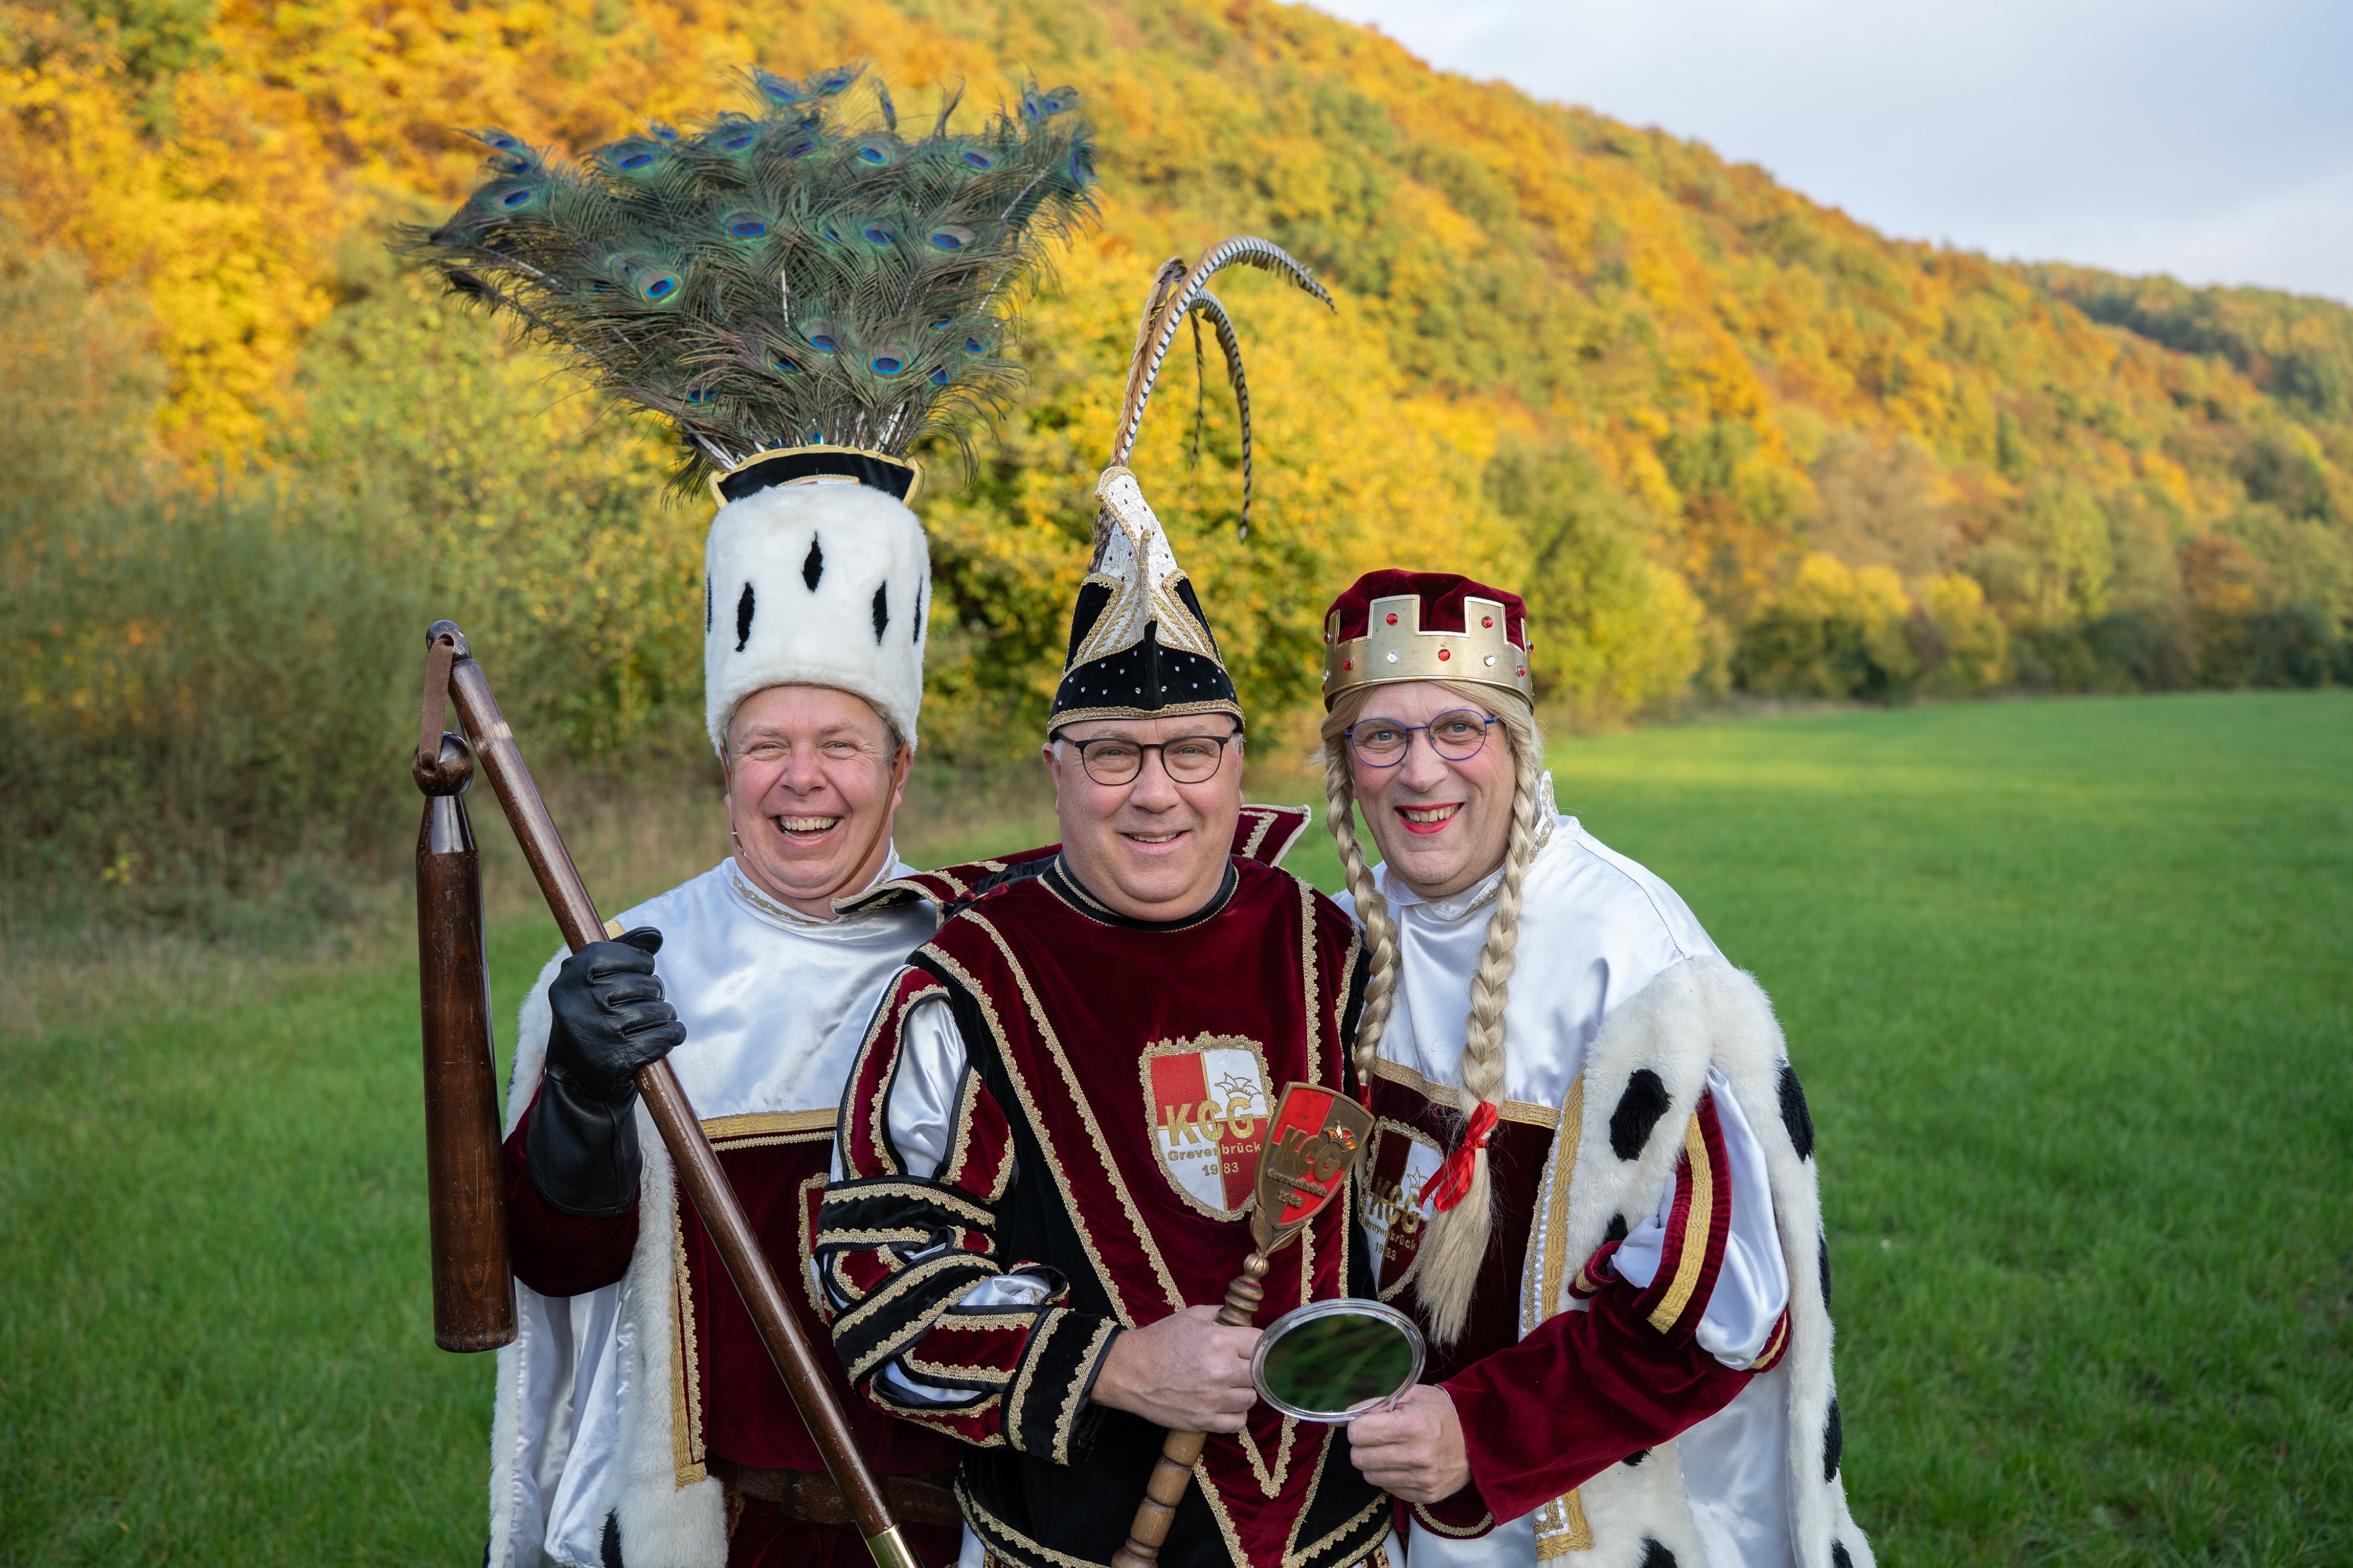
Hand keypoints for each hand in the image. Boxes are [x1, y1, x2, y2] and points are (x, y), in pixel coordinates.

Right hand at [545, 927, 685, 1102]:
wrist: (575, 1071)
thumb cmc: (592, 1012)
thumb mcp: (596, 976)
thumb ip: (625, 948)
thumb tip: (656, 935)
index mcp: (573, 972)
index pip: (636, 957)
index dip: (643, 966)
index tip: (635, 976)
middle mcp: (582, 1000)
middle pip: (650, 985)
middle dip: (654, 994)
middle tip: (641, 1004)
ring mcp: (598, 1030)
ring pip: (660, 1011)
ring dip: (664, 1017)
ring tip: (650, 1021)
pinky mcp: (616, 1058)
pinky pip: (665, 1037)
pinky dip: (672, 1036)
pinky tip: (664, 1038)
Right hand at [1088, 1306, 1258, 1432]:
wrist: (1130, 1372)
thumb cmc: (1159, 1341)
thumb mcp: (1190, 1316)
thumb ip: (1220, 1315)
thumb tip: (1241, 1319)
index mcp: (1221, 1341)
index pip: (1262, 1344)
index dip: (1259, 1344)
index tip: (1251, 1347)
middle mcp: (1222, 1371)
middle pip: (1260, 1374)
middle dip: (1252, 1368)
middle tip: (1239, 1366)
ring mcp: (1213, 1399)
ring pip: (1251, 1399)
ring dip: (1243, 1391)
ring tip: (1229, 1385)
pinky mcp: (1204, 1420)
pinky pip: (1238, 1422)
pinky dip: (1235, 1414)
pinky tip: (1224, 1404)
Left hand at [1348, 1384, 1470, 1502]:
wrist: (1477, 1439)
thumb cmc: (1440, 1412)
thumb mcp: (1409, 1396)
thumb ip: (1372, 1406)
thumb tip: (1337, 1420)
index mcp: (1412, 1426)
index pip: (1357, 1434)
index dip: (1358, 1426)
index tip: (1369, 1423)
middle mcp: (1417, 1456)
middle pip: (1359, 1458)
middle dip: (1363, 1446)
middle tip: (1378, 1437)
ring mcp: (1422, 1480)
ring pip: (1370, 1477)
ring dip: (1375, 1463)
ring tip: (1392, 1450)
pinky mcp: (1425, 1496)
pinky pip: (1388, 1489)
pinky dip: (1390, 1476)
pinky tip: (1404, 1464)